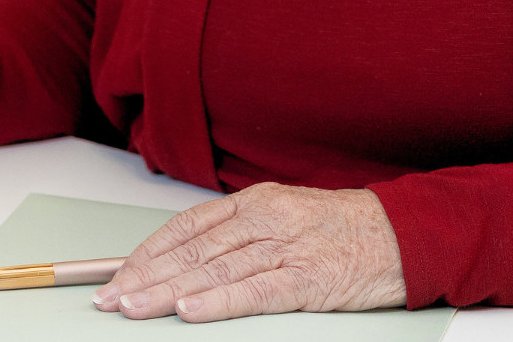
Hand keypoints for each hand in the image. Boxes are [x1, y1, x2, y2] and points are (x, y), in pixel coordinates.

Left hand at [91, 183, 404, 321]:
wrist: (400, 234)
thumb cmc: (340, 228)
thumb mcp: (284, 216)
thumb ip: (240, 234)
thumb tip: (189, 258)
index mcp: (254, 202)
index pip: (187, 226)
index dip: (149, 251)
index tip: (119, 273)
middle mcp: (263, 219)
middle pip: (192, 249)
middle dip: (146, 275)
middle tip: (111, 297)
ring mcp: (284, 247)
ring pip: (213, 269)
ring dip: (168, 291)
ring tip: (135, 306)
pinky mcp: (306, 279)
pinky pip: (254, 291)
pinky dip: (218, 300)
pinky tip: (190, 309)